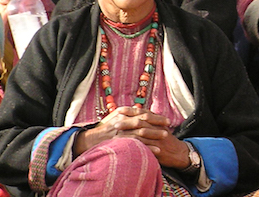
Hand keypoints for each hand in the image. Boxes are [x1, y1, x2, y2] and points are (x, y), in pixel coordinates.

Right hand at [74, 106, 188, 166]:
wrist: (89, 140)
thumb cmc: (104, 129)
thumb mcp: (115, 117)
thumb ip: (127, 114)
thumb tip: (139, 109)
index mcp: (122, 113)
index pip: (142, 112)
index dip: (155, 116)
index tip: (166, 119)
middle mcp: (122, 120)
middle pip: (143, 119)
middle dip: (157, 122)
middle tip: (169, 125)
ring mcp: (120, 131)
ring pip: (140, 131)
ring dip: (154, 134)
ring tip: (165, 136)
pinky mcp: (118, 142)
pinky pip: (135, 144)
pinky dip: (146, 146)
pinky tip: (156, 149)